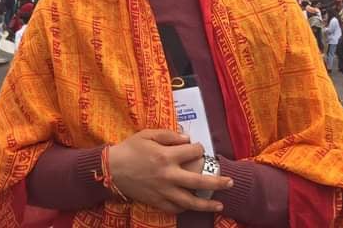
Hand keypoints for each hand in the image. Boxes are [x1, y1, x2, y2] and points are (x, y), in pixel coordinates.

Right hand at [108, 129, 232, 214]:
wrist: (112, 169)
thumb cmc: (129, 149)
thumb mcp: (147, 134)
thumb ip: (168, 135)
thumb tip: (187, 139)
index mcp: (166, 156)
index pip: (192, 152)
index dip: (198, 148)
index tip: (198, 148)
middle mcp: (168, 175)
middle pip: (199, 181)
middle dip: (217, 182)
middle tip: (230, 182)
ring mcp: (163, 191)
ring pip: (190, 201)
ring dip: (207, 204)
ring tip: (220, 204)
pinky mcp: (157, 201)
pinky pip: (175, 208)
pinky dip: (185, 209)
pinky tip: (192, 207)